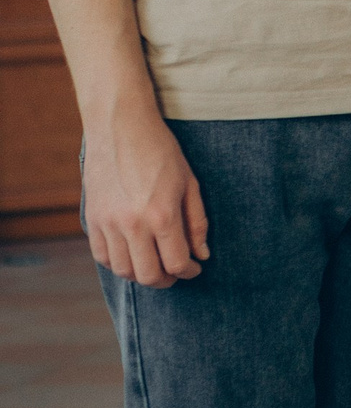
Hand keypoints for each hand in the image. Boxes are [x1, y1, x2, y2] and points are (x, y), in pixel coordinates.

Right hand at [82, 98, 208, 288]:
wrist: (120, 127)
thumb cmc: (160, 151)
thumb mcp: (189, 183)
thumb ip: (196, 223)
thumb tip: (201, 254)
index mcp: (162, 215)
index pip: (176, 263)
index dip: (189, 271)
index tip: (194, 267)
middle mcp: (133, 224)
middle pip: (149, 275)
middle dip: (166, 280)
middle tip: (175, 272)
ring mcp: (108, 223)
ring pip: (124, 270)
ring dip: (141, 274)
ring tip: (154, 264)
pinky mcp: (92, 218)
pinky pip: (102, 256)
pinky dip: (118, 263)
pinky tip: (132, 254)